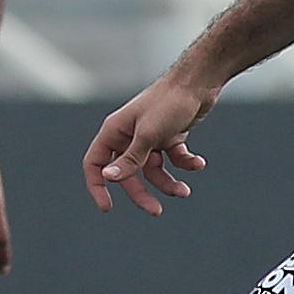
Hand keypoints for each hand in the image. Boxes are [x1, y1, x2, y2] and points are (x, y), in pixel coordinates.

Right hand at [87, 65, 217, 215]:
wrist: (198, 82)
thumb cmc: (169, 103)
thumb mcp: (149, 135)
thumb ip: (130, 158)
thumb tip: (108, 178)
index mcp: (115, 131)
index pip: (95, 163)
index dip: (97, 186)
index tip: (107, 208)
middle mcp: (129, 135)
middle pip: (127, 174)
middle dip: (142, 193)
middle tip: (156, 211)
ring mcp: (150, 137)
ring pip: (153, 170)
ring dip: (168, 183)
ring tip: (185, 191)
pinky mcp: (169, 137)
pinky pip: (173, 159)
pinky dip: (185, 163)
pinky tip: (198, 163)